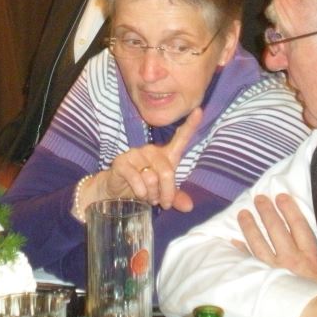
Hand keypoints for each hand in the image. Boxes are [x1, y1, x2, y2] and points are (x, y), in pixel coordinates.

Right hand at [82, 108, 202, 212]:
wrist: (116, 192)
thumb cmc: (143, 188)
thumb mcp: (161, 194)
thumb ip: (176, 198)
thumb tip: (189, 207)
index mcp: (165, 155)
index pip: (180, 138)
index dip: (190, 125)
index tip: (199, 110)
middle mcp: (151, 150)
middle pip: (167, 171)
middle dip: (167, 192)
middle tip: (162, 202)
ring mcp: (135, 154)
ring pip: (152, 178)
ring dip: (152, 194)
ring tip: (148, 196)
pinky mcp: (122, 162)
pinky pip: (138, 179)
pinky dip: (141, 192)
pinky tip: (139, 194)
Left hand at [232, 193, 316, 286]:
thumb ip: (312, 251)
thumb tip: (296, 229)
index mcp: (311, 255)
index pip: (298, 225)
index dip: (289, 208)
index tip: (280, 196)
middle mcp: (292, 259)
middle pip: (276, 229)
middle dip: (267, 211)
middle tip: (258, 198)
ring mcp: (276, 269)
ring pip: (259, 242)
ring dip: (249, 226)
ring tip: (243, 213)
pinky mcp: (264, 280)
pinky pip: (249, 262)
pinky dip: (240, 251)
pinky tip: (234, 241)